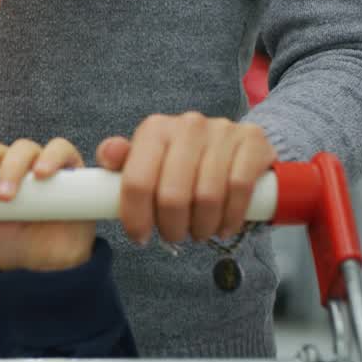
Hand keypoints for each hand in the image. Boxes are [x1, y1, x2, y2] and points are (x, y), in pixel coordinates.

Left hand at [0, 139, 94, 271]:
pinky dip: (51, 157)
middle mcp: (13, 164)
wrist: (45, 267)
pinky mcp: (70, 169)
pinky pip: (62, 150)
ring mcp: (40, 164)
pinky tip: (41, 174)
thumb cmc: (9, 243)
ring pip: (24, 148)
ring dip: (11, 167)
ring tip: (5, 195)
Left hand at [96, 112, 275, 245]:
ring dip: (201, 226)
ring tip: (197, 232)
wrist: (235, 146)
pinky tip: (223, 227)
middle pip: (172, 195)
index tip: (140, 237)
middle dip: (171, 226)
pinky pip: (239, 190)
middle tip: (173, 236)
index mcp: (154, 129)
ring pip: (207, 197)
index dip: (136, 217)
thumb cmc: (181, 161)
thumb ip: (120, 162)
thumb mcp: (147, 160)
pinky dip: (230, 218)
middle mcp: (188, 125)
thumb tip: (109, 154)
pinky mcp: (253, 142)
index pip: (137, 181)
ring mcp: (223, 131)